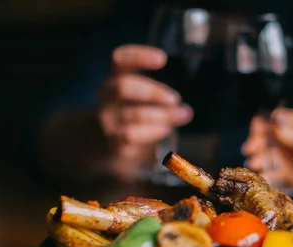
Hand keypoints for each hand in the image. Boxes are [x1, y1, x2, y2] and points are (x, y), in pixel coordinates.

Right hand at [98, 45, 193, 179]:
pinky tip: (166, 129)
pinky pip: (132, 135)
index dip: (139, 56)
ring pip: (134, 114)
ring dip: (162, 115)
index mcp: (114, 78)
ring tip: (181, 115)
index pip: (119, 60)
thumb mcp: (144, 99)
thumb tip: (186, 112)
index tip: (162, 58)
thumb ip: (164, 100)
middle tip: (176, 99)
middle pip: (123, 86)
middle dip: (153, 92)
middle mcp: (106, 97)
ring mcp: (107, 120)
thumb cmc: (133, 114)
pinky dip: (153, 131)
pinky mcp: (113, 142)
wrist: (109, 145)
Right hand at [242, 108, 292, 195]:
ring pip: (265, 156)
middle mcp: (286, 139)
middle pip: (265, 138)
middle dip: (256, 143)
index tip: (256, 129)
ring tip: (254, 164)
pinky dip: (265, 174)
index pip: (272, 120)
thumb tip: (273, 121)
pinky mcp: (285, 173)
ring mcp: (285, 156)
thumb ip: (290, 134)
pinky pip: (271, 173)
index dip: (262, 125)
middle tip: (249, 149)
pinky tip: (261, 176)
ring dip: (258, 159)